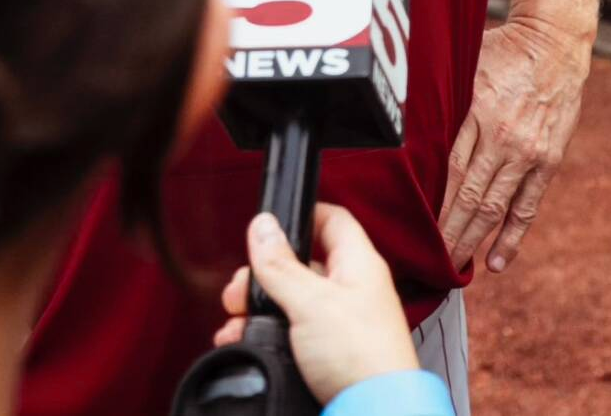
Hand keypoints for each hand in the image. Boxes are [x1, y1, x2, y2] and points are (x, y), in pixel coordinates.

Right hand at [213, 208, 419, 405]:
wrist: (374, 413)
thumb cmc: (361, 357)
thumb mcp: (311, 302)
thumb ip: (282, 265)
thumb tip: (263, 226)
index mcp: (358, 265)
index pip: (332, 220)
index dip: (302, 215)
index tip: (269, 227)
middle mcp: (351, 290)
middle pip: (302, 265)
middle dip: (264, 275)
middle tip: (240, 291)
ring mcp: (339, 323)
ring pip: (291, 302)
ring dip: (259, 309)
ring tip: (237, 322)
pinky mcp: (327, 353)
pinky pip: (292, 333)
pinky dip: (266, 335)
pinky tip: (246, 342)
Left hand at [439, 14, 590, 272]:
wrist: (555, 44)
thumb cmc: (502, 50)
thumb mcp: (465, 66)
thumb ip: (444, 100)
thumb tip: (408, 124)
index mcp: (477, 112)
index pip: (449, 170)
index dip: (433, 205)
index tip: (415, 230)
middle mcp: (503, 137)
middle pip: (469, 196)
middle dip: (448, 233)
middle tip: (430, 263)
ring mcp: (528, 153)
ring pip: (495, 207)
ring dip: (474, 240)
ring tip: (454, 267)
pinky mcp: (548, 161)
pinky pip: (527, 206)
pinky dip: (512, 236)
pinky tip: (497, 262)